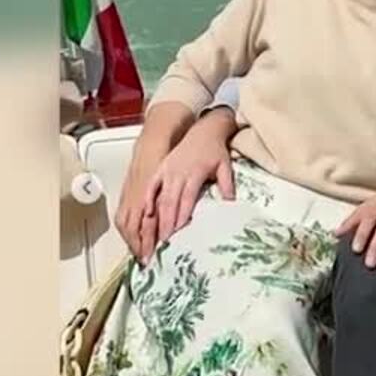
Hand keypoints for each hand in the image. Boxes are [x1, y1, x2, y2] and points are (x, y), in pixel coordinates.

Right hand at [115, 110, 235, 260]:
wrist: (204, 130)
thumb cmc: (215, 150)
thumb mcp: (225, 165)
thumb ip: (226, 184)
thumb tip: (230, 201)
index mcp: (193, 173)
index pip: (186, 199)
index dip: (180, 217)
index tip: (176, 234)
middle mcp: (177, 173)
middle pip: (169, 202)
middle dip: (164, 224)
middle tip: (161, 244)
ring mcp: (166, 171)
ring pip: (158, 197)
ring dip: (155, 217)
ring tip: (153, 236)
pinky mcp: (161, 170)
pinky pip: (150, 187)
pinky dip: (146, 200)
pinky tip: (144, 215)